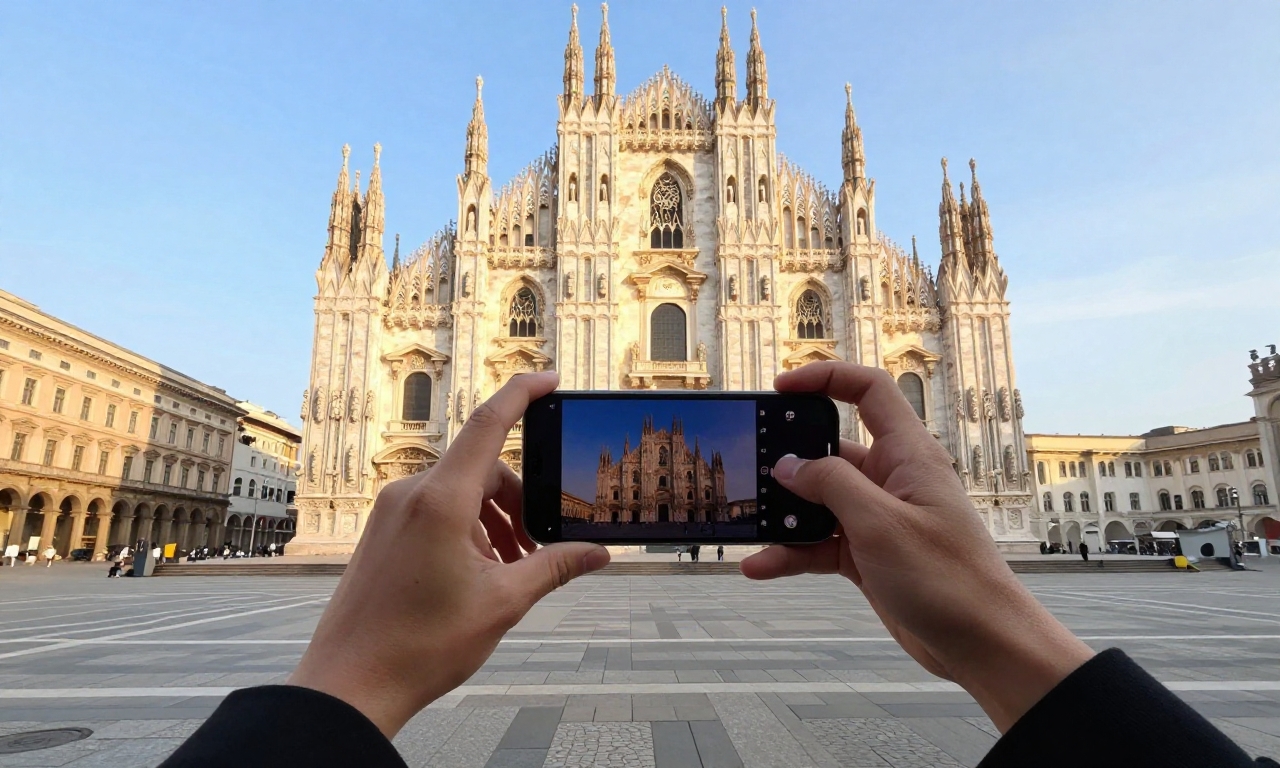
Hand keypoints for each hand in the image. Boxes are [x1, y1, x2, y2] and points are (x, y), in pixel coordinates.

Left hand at [288, 372, 609, 736]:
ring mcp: (391, 511)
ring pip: (460, 493)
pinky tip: (477, 574)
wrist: (349, 684)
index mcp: (441, 501)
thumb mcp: (502, 603)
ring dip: (493, 521)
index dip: (522, 394)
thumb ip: (554, 567)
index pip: (489, 425)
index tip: (549, 379)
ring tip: (509, 571)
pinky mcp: (382, 530)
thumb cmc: (418, 646)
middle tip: (539, 550)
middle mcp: (411, 494)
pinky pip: (435, 510)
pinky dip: (466, 529)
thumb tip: (597, 553)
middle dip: (518, 503)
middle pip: (483, 470)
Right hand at [741, 362, 1092, 732]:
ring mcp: (880, 518)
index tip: (782, 387)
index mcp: (909, 455)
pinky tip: (760, 565)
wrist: (981, 644)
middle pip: (832, 450)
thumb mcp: (881, 525)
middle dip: (791, 458)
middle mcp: (894, 480)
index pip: (869, 393)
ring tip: (750, 524)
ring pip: (820, 501)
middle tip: (752, 465)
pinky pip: (820, 542)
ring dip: (785, 513)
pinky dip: (791, 552)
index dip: (827, 378)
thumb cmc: (950, 580)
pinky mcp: (869, 554)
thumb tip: (789, 465)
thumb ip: (832, 486)